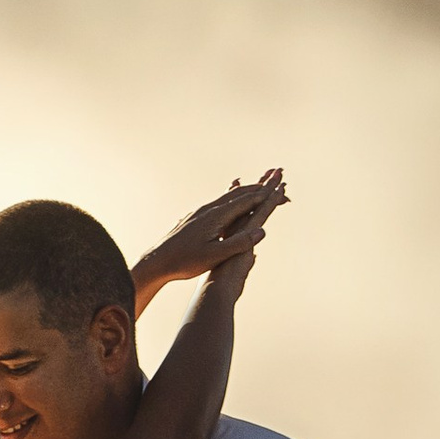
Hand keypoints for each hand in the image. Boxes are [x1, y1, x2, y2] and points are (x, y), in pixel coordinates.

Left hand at [131, 169, 286, 304]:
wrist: (157, 261)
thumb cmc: (185, 261)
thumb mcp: (215, 255)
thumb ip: (239, 243)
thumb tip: (262, 230)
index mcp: (216, 216)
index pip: (247, 201)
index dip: (267, 195)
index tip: (282, 187)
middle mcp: (209, 209)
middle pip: (240, 193)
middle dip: (260, 186)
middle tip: (277, 176)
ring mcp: (201, 212)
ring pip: (229, 196)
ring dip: (247, 190)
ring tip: (259, 184)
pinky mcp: (196, 217)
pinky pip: (220, 202)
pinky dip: (233, 196)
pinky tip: (230, 198)